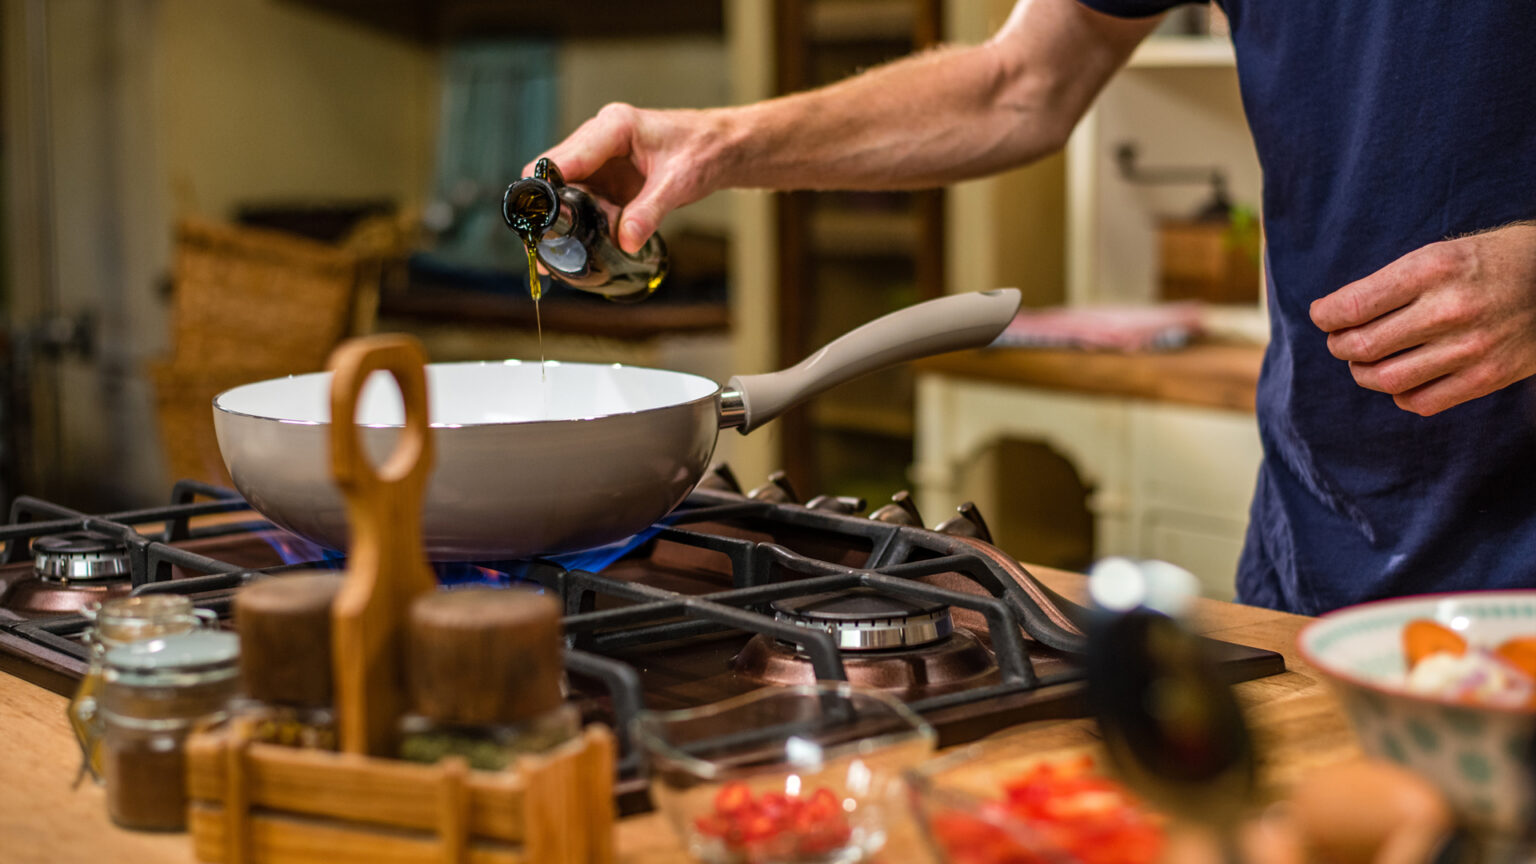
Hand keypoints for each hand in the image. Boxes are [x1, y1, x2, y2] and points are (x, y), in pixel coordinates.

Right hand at [525, 103, 727, 253]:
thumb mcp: (678, 184)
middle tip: (545, 245)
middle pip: (554, 173)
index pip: (564, 157)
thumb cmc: (704, 150)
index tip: (536, 218)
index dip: (544, 188)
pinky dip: (581, 219)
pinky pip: (583, 198)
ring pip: (565, 188)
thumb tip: (626, 241)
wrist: (722, 148)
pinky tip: (583, 243)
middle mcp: (599, 138)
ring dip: (565, 217)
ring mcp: (600, 157)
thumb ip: (650, 212)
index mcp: (614, 127)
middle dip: (548, 208)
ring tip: (562, 252)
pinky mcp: (607, 175)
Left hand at [1310, 222, 1535, 415]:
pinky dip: (1400, 394)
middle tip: (1340, 341)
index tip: (1324, 316)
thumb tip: (1339, 314)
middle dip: (1339, 346)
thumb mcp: (1442, 253)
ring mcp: (1470, 347)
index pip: (1353, 306)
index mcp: (1433, 269)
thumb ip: (1394, 283)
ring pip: (1386, 379)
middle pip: (1363, 346)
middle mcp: (1449, 309)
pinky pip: (1421, 401)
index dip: (1326, 316)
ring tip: (1364, 362)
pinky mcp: (1488, 377)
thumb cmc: (1493, 261)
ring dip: (1362, 373)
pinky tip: (1401, 380)